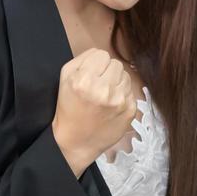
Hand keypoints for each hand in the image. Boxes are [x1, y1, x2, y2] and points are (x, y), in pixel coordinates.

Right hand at [51, 49, 136, 176]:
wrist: (75, 141)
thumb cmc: (68, 107)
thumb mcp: (65, 79)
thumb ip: (83, 59)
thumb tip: (101, 54)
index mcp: (84, 80)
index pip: (102, 55)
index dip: (96, 64)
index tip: (91, 75)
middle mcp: (104, 89)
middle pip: (116, 64)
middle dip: (108, 72)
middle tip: (98, 85)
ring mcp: (119, 101)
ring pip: (126, 76)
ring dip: (117, 83)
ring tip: (105, 95)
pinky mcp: (130, 110)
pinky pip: (131, 91)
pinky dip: (123, 96)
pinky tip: (112, 106)